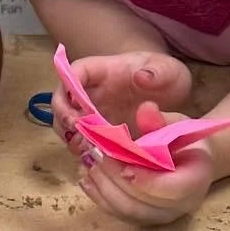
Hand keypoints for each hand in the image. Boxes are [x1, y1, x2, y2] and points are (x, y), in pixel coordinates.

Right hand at [53, 51, 191, 152]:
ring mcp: (90, 114)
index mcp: (101, 71)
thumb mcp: (168, 70)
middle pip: (61, 102)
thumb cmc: (164, 75)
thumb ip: (158, 72)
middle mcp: (89, 92)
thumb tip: (142, 77)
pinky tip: (97, 160)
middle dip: (64, 119)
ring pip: (66, 125)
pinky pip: (81, 143)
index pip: (75, 73)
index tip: (75, 107)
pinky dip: (84, 152)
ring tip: (88, 150)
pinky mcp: (96, 133)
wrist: (167, 92)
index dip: (68, 88)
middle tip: (80, 135)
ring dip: (71, 139)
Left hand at [78, 113, 214, 225]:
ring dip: (103, 187)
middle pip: (142, 202)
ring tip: (90, 164)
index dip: (145, 180)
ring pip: (127, 210)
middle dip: (115, 178)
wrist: (189, 162)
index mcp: (195, 180)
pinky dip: (99, 197)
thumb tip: (146, 109)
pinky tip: (87, 179)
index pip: (171, 189)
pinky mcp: (143, 218)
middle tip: (97, 155)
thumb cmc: (184, 142)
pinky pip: (118, 213)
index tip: (123, 163)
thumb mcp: (177, 126)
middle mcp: (180, 205)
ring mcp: (160, 215)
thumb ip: (160, 122)